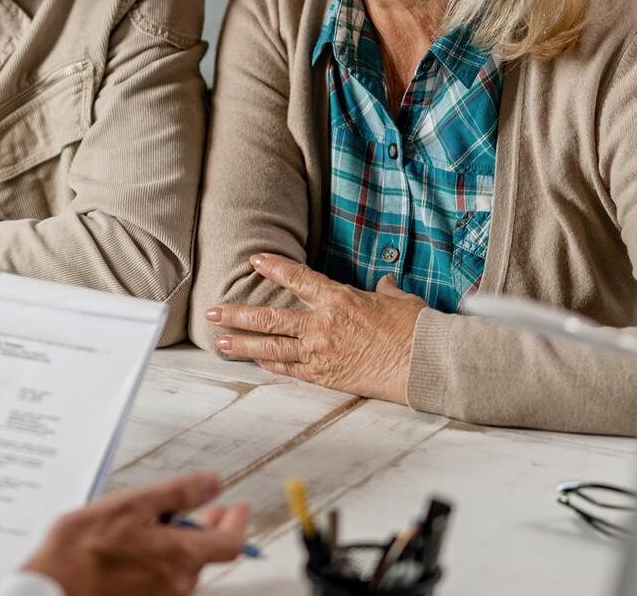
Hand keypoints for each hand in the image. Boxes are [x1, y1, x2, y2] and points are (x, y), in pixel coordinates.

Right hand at [22, 471, 248, 595]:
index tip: (237, 508)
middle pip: (207, 555)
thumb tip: (212, 483)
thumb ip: (177, 494)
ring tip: (157, 526)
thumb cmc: (81, 549)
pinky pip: (163, 581)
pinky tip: (138, 548)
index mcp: (179, 556)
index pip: (231, 543)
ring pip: (183, 567)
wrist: (51, 589)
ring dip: (179, 545)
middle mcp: (177, 584)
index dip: (238, 522)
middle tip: (207, 512)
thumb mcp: (130, 505)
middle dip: (208, 529)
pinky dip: (160, 561)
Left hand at [205, 254, 424, 403]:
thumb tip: (384, 285)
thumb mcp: (400, 300)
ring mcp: (320, 352)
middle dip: (236, 314)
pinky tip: (256, 363)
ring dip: (242, 345)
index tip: (254, 259)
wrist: (425, 364)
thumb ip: (384, 291)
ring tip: (220, 342)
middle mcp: (322, 324)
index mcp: (338, 299)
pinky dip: (271, 365)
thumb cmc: (416, 329)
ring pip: (271, 347)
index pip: (297, 277)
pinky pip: (290, 369)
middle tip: (211, 312)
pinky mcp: (326, 376)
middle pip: (269, 318)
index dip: (274, 266)